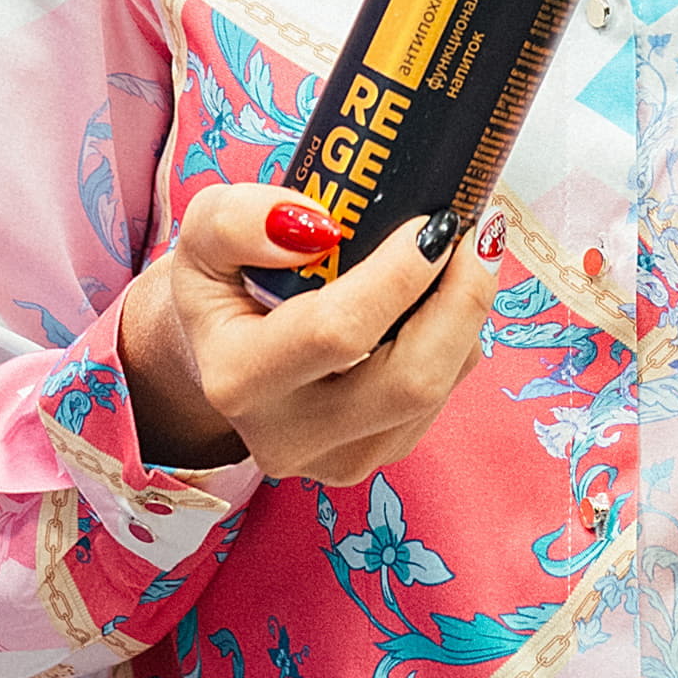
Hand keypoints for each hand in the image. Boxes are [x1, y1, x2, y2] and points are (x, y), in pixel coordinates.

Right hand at [116, 183, 503, 484]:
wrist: (219, 350)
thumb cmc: (221, 282)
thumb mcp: (204, 230)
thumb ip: (240, 219)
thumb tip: (317, 227)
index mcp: (238, 379)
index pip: (339, 331)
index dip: (400, 274)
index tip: (431, 221)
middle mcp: (288, 436)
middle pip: (409, 381)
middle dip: (459, 301)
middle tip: (472, 234)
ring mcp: (337, 458)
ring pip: (436, 391)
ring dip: (464, 318)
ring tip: (462, 256)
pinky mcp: (376, 458)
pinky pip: (441, 399)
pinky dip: (456, 342)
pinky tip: (441, 299)